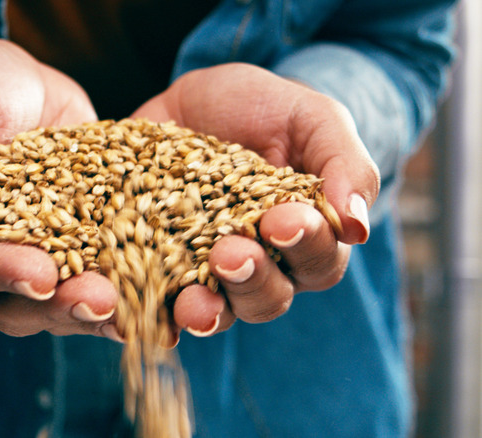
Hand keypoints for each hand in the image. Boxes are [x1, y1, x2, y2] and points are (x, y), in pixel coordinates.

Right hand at [0, 40, 119, 336]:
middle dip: (58, 305)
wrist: (15, 85)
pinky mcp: (78, 247)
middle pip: (14, 302)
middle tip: (99, 301)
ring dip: (95, 310)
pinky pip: (99, 275)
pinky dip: (128, 289)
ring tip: (133, 310)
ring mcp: (34, 258)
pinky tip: (162, 295)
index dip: (1, 273)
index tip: (40, 276)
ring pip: (57, 303)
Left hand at [133, 63, 379, 335]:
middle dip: (251, 279)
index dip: (305, 246)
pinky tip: (141, 316)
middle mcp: (259, 265)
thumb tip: (358, 227)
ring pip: (216, 311)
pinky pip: (156, 302)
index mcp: (304, 236)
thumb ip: (344, 164)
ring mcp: (204, 269)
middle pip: (266, 297)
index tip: (283, 220)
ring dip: (207, 310)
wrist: (196, 98)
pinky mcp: (156, 263)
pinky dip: (151, 313)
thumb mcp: (311, 117)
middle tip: (230, 253)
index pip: (318, 261)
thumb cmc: (266, 107)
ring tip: (192, 301)